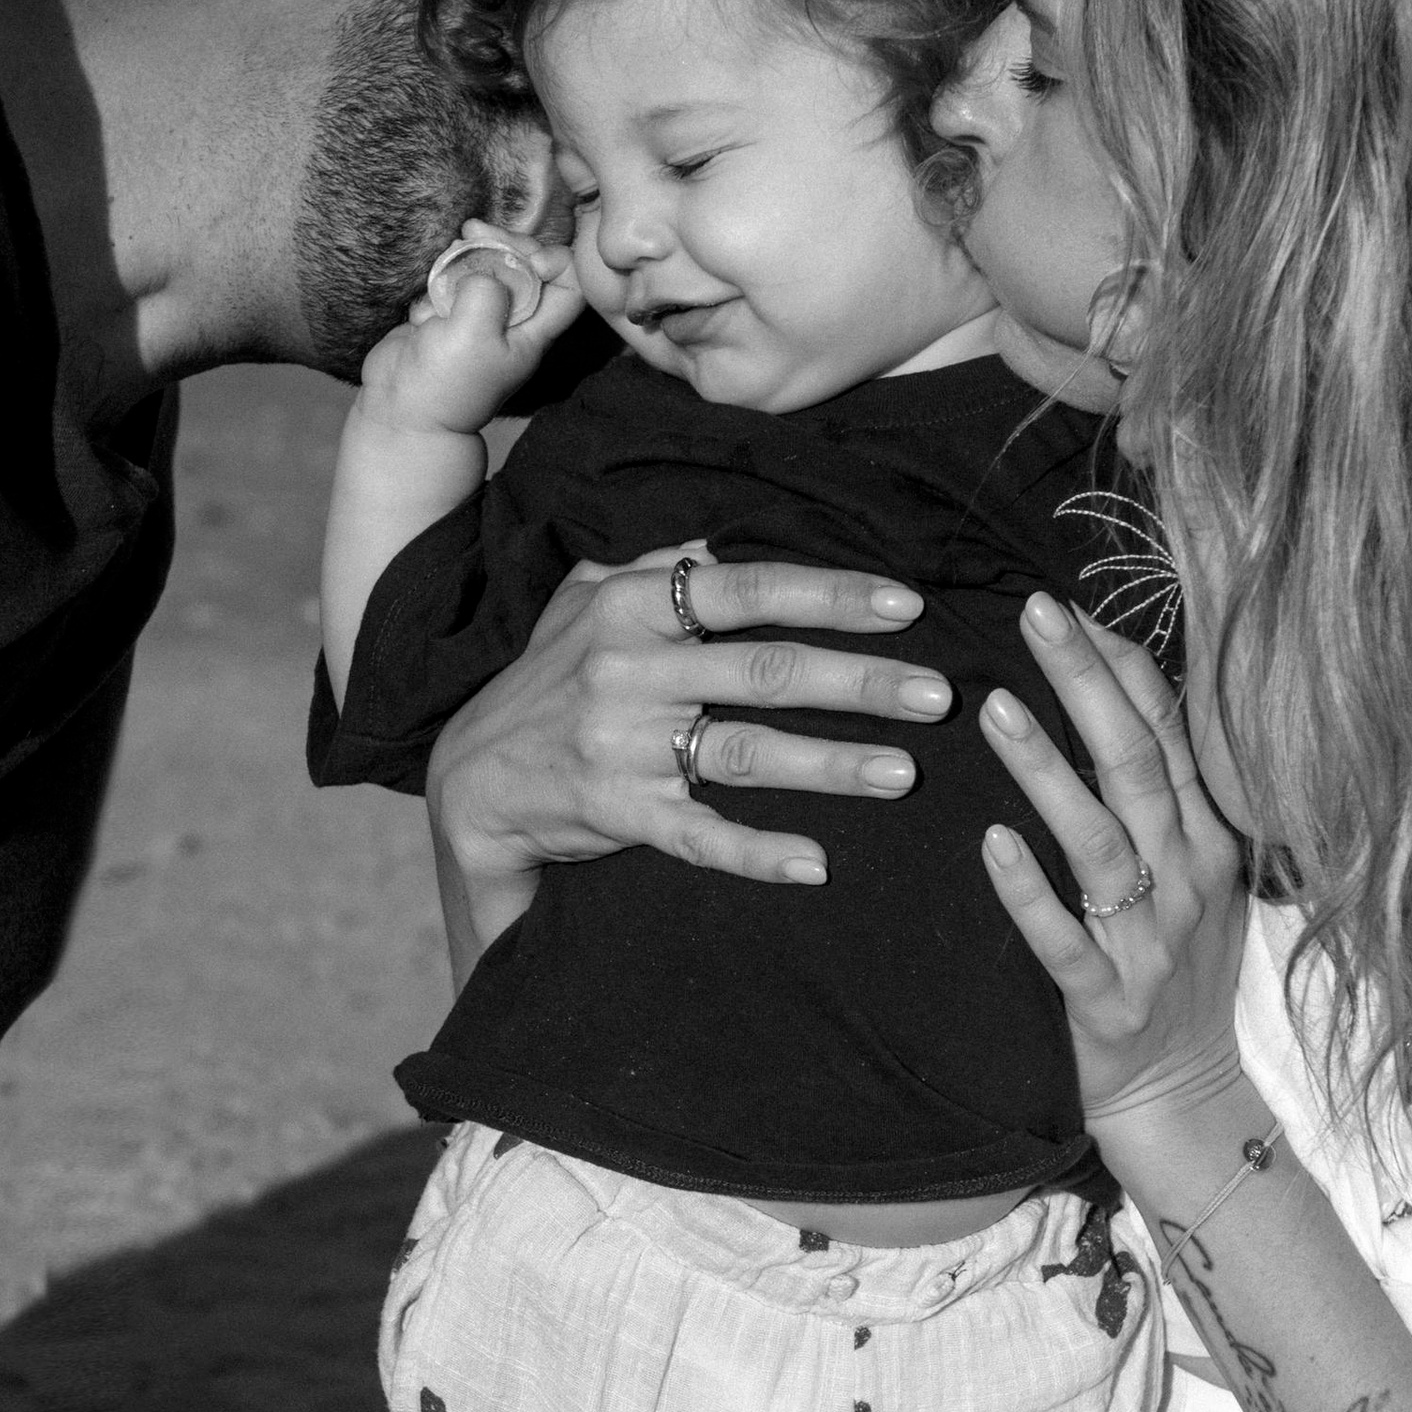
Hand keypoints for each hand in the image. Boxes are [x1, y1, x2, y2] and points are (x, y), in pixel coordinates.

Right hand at [355, 224, 587, 438]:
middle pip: (525, 265)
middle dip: (501, 242)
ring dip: (463, 258)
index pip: (570, 286)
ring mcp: (477, 318)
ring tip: (444, 264)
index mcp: (533, 332)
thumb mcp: (475, 333)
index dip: (555, 259)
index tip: (523, 258)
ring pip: (484, 267)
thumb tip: (482, 269)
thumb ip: (487, 290)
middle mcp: (511, 321)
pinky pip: (449, 282)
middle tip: (470, 232)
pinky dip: (437, 283)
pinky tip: (423, 309)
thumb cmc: (446, 383)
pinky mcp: (446, 317)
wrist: (400, 412)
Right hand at [427, 544, 953, 911]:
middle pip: (766, 671)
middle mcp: (628, 669)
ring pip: (746, 752)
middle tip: (940, 695)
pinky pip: (698, 835)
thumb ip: (656, 569)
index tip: (907, 606)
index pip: (748, 588)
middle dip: (861, 682)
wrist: (472, 778)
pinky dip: (757, 852)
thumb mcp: (584, 604)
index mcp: (632, 606)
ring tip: (905, 772)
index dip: (831, 596)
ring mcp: (623, 744)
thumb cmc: (547, 681)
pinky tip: (813, 864)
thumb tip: (724, 547)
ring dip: (833, 764)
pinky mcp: (618, 813)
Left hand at [977, 594, 1250, 1131]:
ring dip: (1048, 771)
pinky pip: (1062, 938)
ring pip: (1099, 840)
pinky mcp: (1107, 998)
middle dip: (1085, 681)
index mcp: (1208, 838)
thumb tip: (1113, 701)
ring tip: (995, 709)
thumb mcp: (1193, 876)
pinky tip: (991, 842)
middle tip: (1033, 612)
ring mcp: (1152, 940)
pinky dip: (1027, 891)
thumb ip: (1161, 799)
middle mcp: (1189, 877)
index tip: (1068, 604)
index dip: (1119, 663)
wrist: (1187, 1094)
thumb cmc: (1175, 971)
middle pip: (1135, 762)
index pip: (1166, 731)